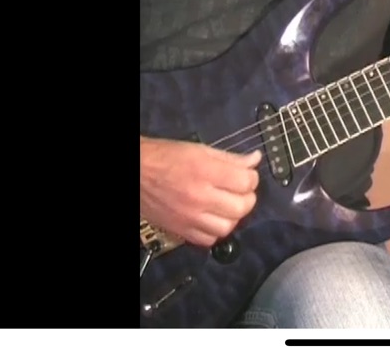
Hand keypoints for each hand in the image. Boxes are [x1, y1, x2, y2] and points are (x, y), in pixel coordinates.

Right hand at [139, 136, 260, 246]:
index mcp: (205, 172)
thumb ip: (230, 158)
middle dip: (247, 198)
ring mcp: (189, 217)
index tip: (247, 176)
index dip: (252, 178)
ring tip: (227, 206)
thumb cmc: (165, 157)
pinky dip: (214, 231)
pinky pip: (208, 240)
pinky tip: (212, 219)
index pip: (245, 182)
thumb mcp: (199, 150)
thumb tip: (254, 160)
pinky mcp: (180, 230)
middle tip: (240, 191)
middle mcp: (199, 197)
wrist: (134, 173)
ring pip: (227, 228)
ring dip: (233, 217)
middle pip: (241, 207)